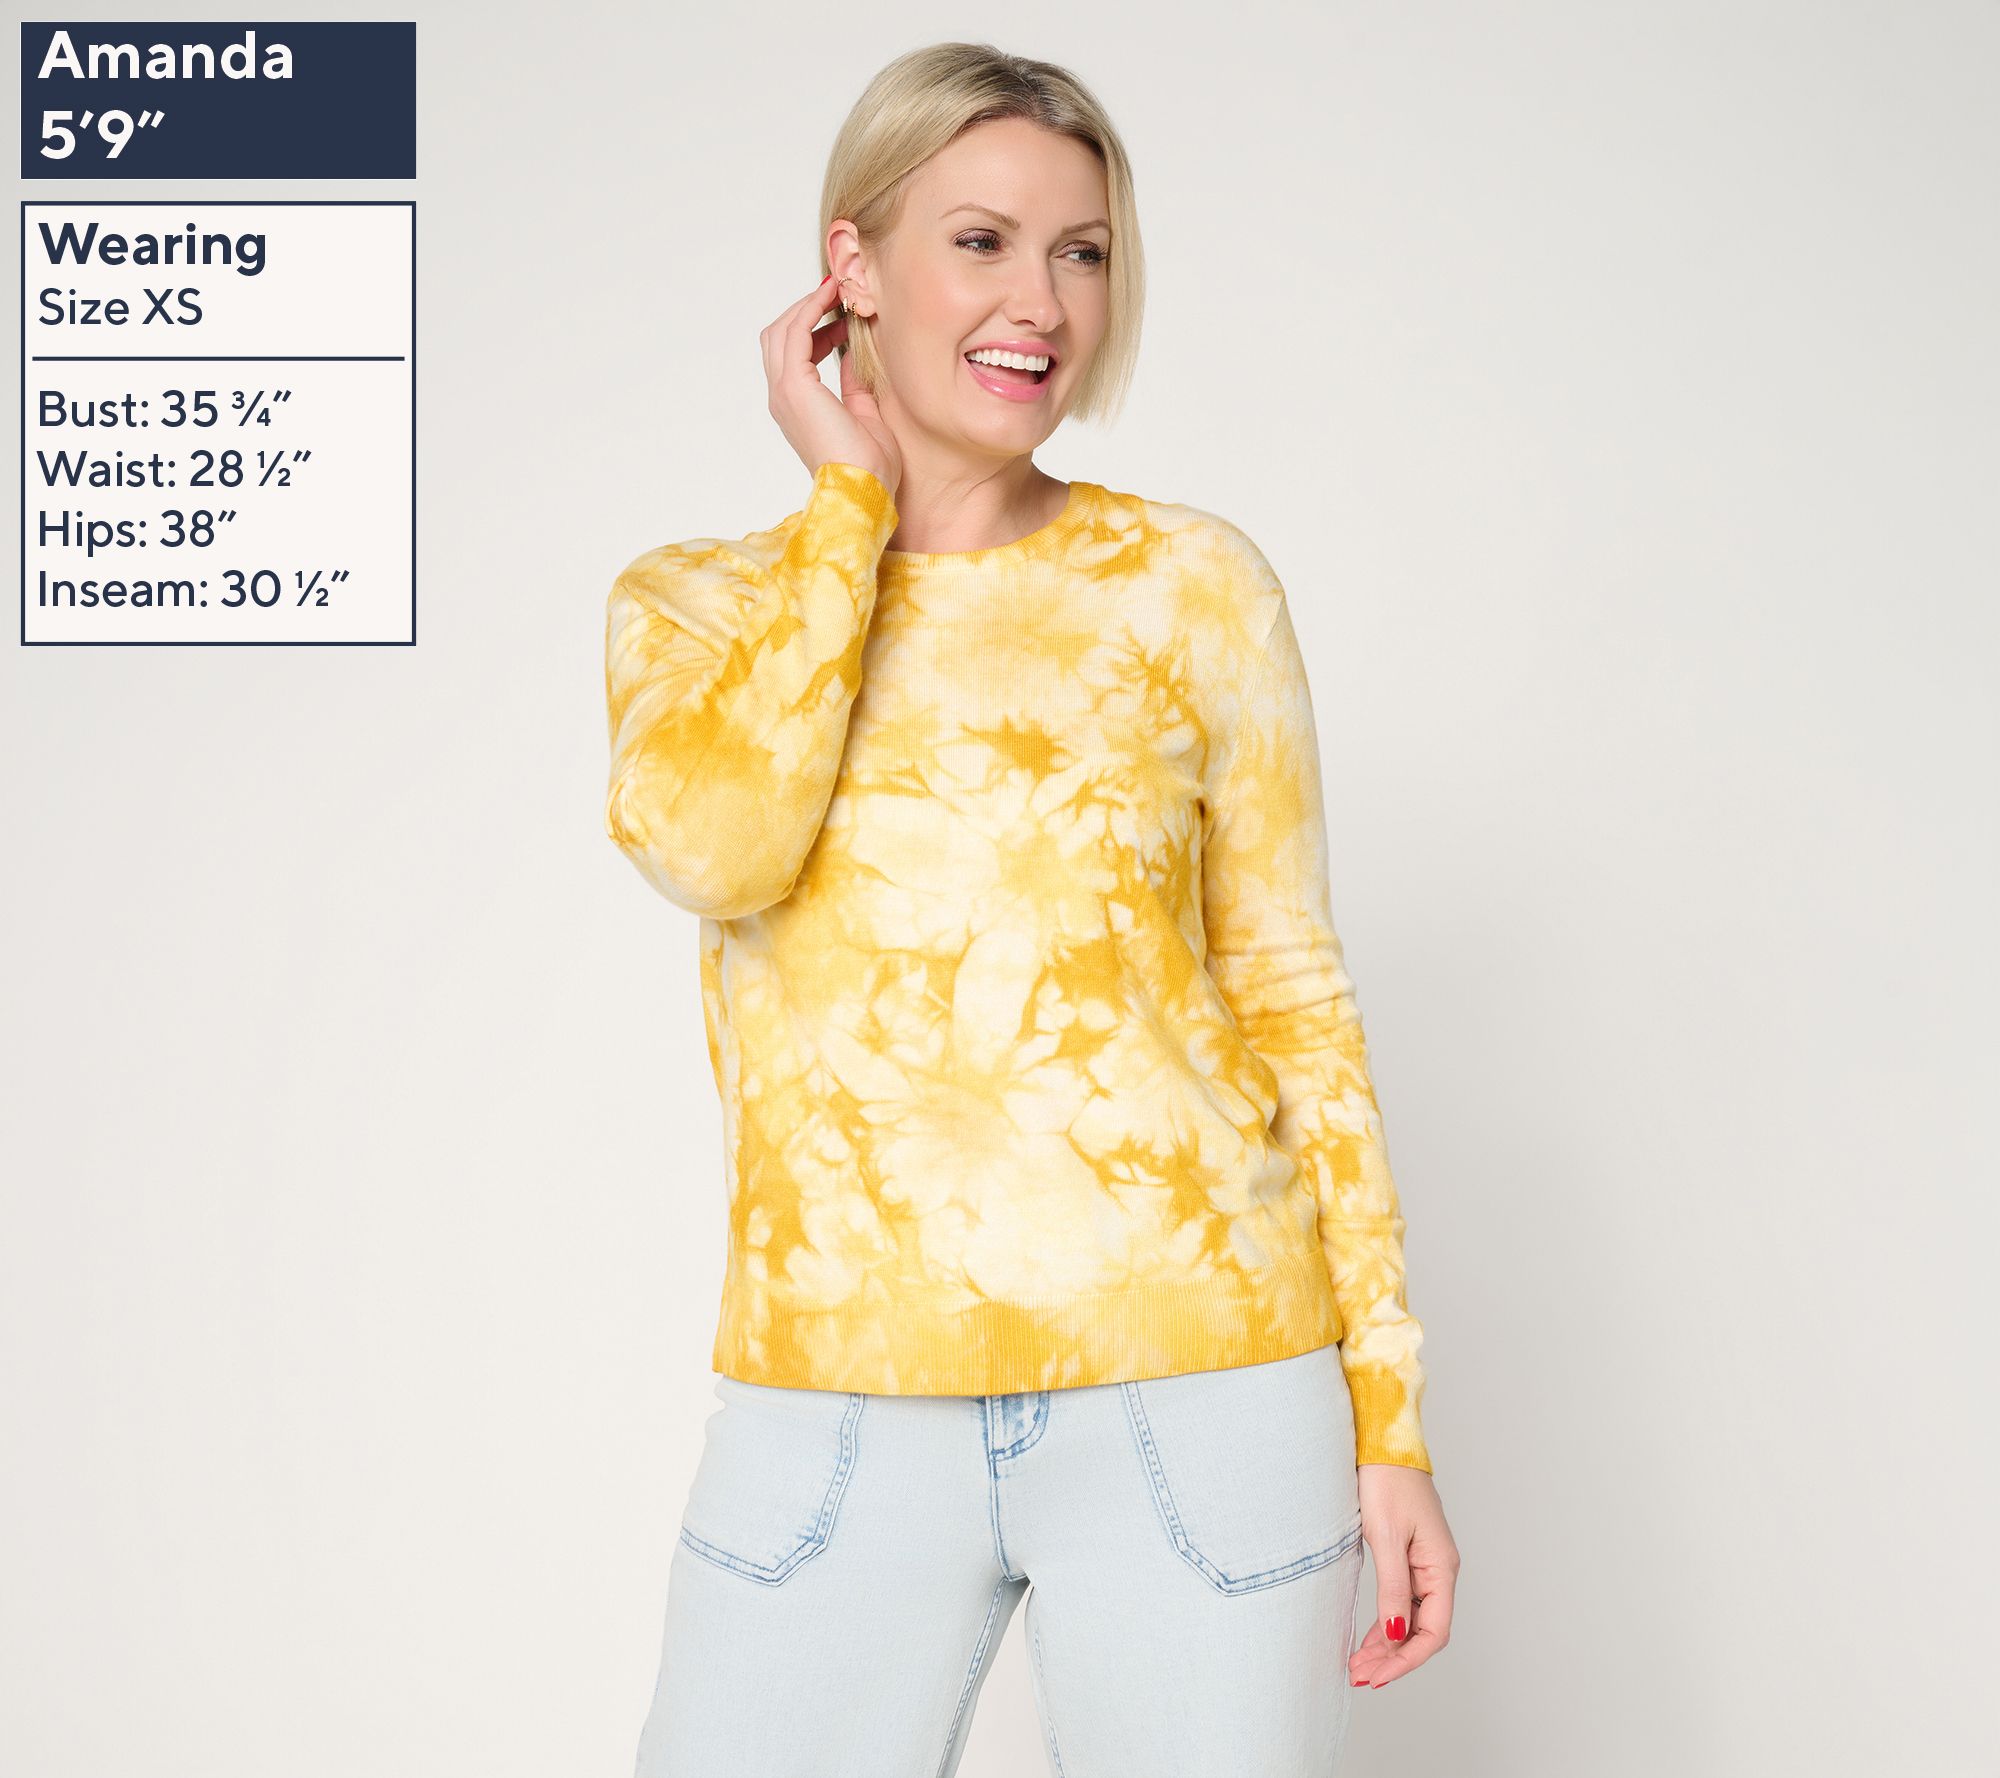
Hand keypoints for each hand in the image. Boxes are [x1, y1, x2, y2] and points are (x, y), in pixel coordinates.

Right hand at [761, 274, 901, 498]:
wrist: (865, 490)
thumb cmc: (870, 467)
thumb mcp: (865, 415)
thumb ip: (855, 384)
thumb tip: (855, 354)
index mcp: (797, 408)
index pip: (792, 356)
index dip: (814, 328)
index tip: (842, 314)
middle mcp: (782, 398)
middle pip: (778, 337)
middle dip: (805, 311)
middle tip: (838, 295)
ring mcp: (784, 392)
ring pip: (781, 330)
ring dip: (807, 305)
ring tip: (837, 290)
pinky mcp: (794, 386)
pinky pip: (795, 333)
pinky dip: (811, 310)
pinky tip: (833, 299)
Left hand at [1347, 1463, 1457, 1687]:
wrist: (1381, 1442)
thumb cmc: (1386, 1481)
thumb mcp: (1386, 1536)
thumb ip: (1392, 1587)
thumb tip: (1395, 1634)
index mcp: (1441, 1567)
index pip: (1433, 1631)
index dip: (1406, 1659)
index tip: (1377, 1676)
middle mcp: (1439, 1569)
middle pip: (1423, 1630)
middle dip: (1393, 1658)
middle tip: (1359, 1676)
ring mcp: (1425, 1563)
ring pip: (1411, 1618)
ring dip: (1387, 1644)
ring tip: (1358, 1665)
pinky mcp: (1409, 1555)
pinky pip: (1402, 1600)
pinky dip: (1385, 1622)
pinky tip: (1367, 1639)